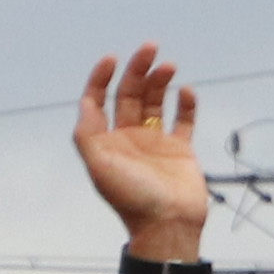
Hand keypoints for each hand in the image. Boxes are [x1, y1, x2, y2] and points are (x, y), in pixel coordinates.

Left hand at [75, 44, 203, 253]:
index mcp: (106, 141)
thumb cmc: (131, 199)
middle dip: (137, 69)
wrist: (168, 226)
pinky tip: (186, 92)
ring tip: (169, 66)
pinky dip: (186, 104)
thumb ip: (87, 133)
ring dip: (160, 81)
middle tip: (150, 48)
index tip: (112, 59)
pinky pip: (183, 120)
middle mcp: (128, 138)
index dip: (101, 78)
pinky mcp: (180, 150)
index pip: (98, 101)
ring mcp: (155, 142)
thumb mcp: (99, 166)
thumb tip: (86, 102)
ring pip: (155, 101)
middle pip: (129, 94)